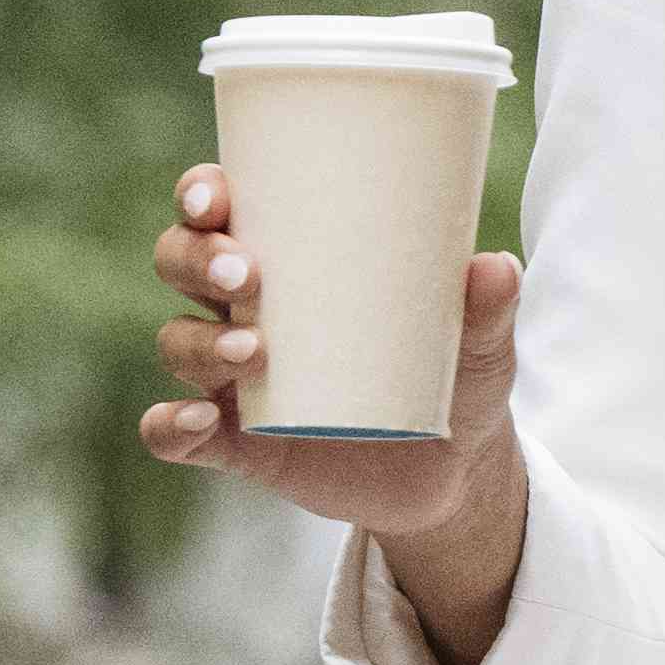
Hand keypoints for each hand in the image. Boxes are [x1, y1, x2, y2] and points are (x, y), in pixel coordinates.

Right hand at [142, 165, 531, 664]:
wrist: (453, 473)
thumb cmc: (456, 375)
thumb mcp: (479, 343)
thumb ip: (488, 309)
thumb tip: (495, 266)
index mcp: (291, 258)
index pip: (220, 207)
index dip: (199, 191)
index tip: (214, 194)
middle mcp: (245, 308)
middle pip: (180, 262)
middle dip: (196, 258)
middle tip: (248, 275)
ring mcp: (234, 378)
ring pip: (177, 341)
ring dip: (199, 341)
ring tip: (254, 350)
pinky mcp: (236, 444)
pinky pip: (173, 433)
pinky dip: (169, 426)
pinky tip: (195, 421)